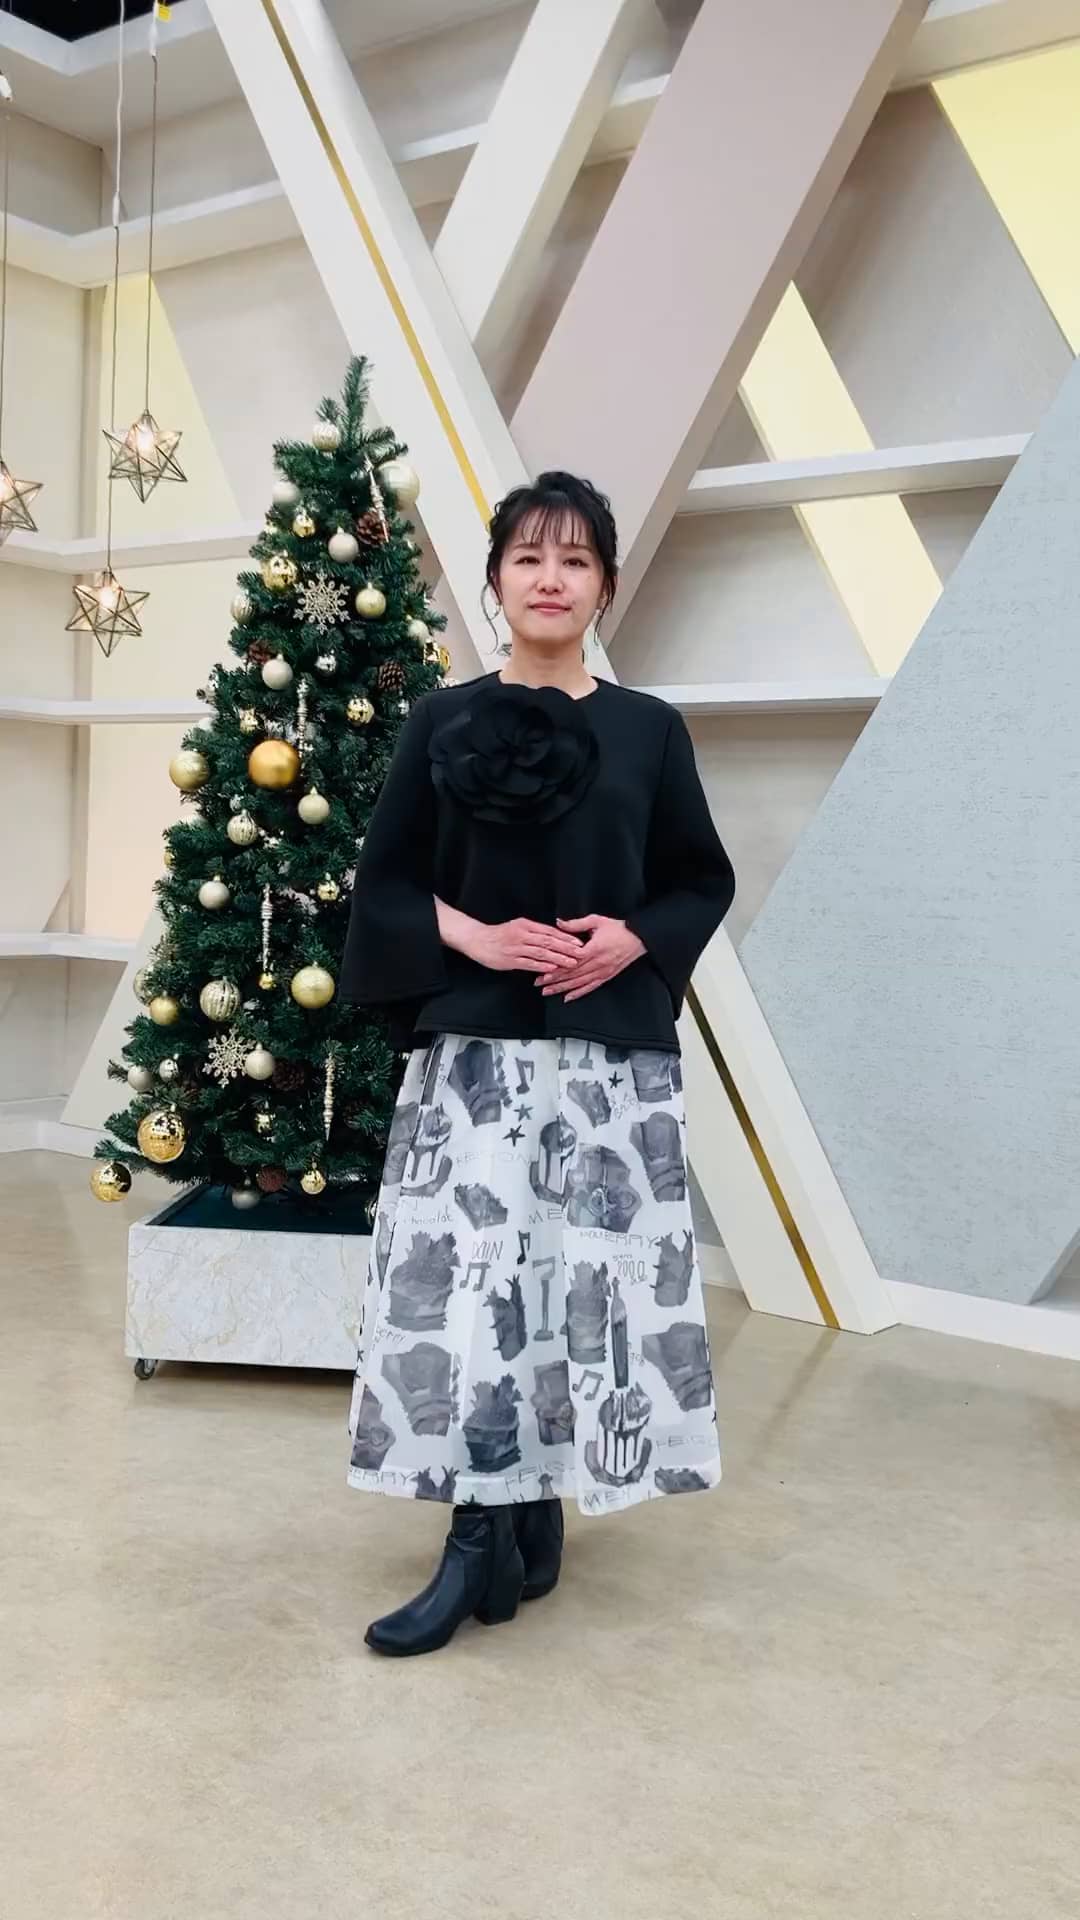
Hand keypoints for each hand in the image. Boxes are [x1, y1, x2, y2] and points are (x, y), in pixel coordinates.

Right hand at [466, 916, 587, 975]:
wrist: (477, 940)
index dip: (566, 937)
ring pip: (541, 953)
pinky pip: (529, 963)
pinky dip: (542, 966)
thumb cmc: (500, 934)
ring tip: (571, 962)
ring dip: (558, 958)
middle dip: (566, 948)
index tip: (579, 942)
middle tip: (581, 953)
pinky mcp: (510, 960)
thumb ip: (535, 931)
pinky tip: (553, 968)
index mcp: (526, 925)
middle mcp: (522, 935)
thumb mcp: (518, 926)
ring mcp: (516, 948)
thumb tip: (555, 935)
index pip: (550, 931)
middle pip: (548, 941)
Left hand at [538, 915, 645, 1001]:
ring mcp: (603, 971)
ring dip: (563, 988)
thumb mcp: (597, 921)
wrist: (639, 938)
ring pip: (579, 983)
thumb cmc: (618, 928)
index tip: (542, 972)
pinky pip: (591, 987)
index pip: (571, 962)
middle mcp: (598, 963)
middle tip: (538, 984)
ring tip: (548, 992)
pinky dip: (579, 993)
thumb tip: (559, 923)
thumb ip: (576, 924)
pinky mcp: (607, 976)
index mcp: (594, 949)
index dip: (556, 968)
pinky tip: (568, 998)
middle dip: (554, 980)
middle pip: (572, 975)